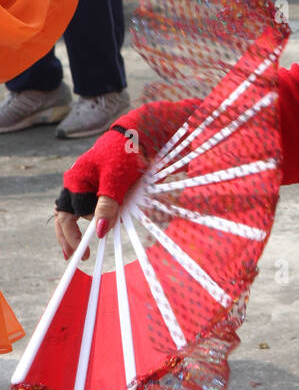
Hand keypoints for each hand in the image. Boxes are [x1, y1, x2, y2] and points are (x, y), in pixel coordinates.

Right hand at [54, 99, 194, 257]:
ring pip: (76, 210)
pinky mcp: (99, 184)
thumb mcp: (117, 180)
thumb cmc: (125, 152)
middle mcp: (77, 182)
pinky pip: (89, 204)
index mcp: (75, 180)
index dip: (74, 235)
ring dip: (78, 228)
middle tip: (78, 256)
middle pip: (66, 215)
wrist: (140, 132)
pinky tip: (95, 228)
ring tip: (81, 246)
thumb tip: (99, 232)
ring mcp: (87, 183)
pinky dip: (91, 218)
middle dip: (70, 236)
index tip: (82, 251)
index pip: (69, 215)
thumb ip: (107, 205)